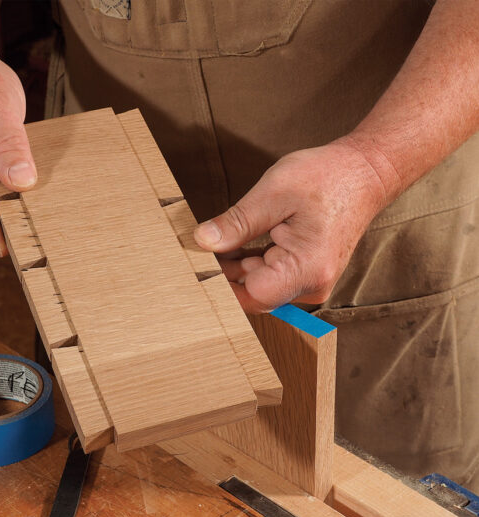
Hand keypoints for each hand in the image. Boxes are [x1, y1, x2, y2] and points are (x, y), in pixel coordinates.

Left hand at [194, 139, 391, 312]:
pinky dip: (249, 261)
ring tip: (215, 240)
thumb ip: (236, 222)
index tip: (199, 262)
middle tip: (199, 247)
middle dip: (223, 272)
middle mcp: (311, 285)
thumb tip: (202, 241)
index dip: (221, 281)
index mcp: (306, 269)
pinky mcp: (305, 274)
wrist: (366, 173)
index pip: (251, 295)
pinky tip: (233, 242)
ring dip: (234, 265)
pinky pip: (268, 276)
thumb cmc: (327, 177)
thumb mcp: (273, 193)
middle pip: (252, 292)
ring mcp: (310, 282)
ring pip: (257, 285)